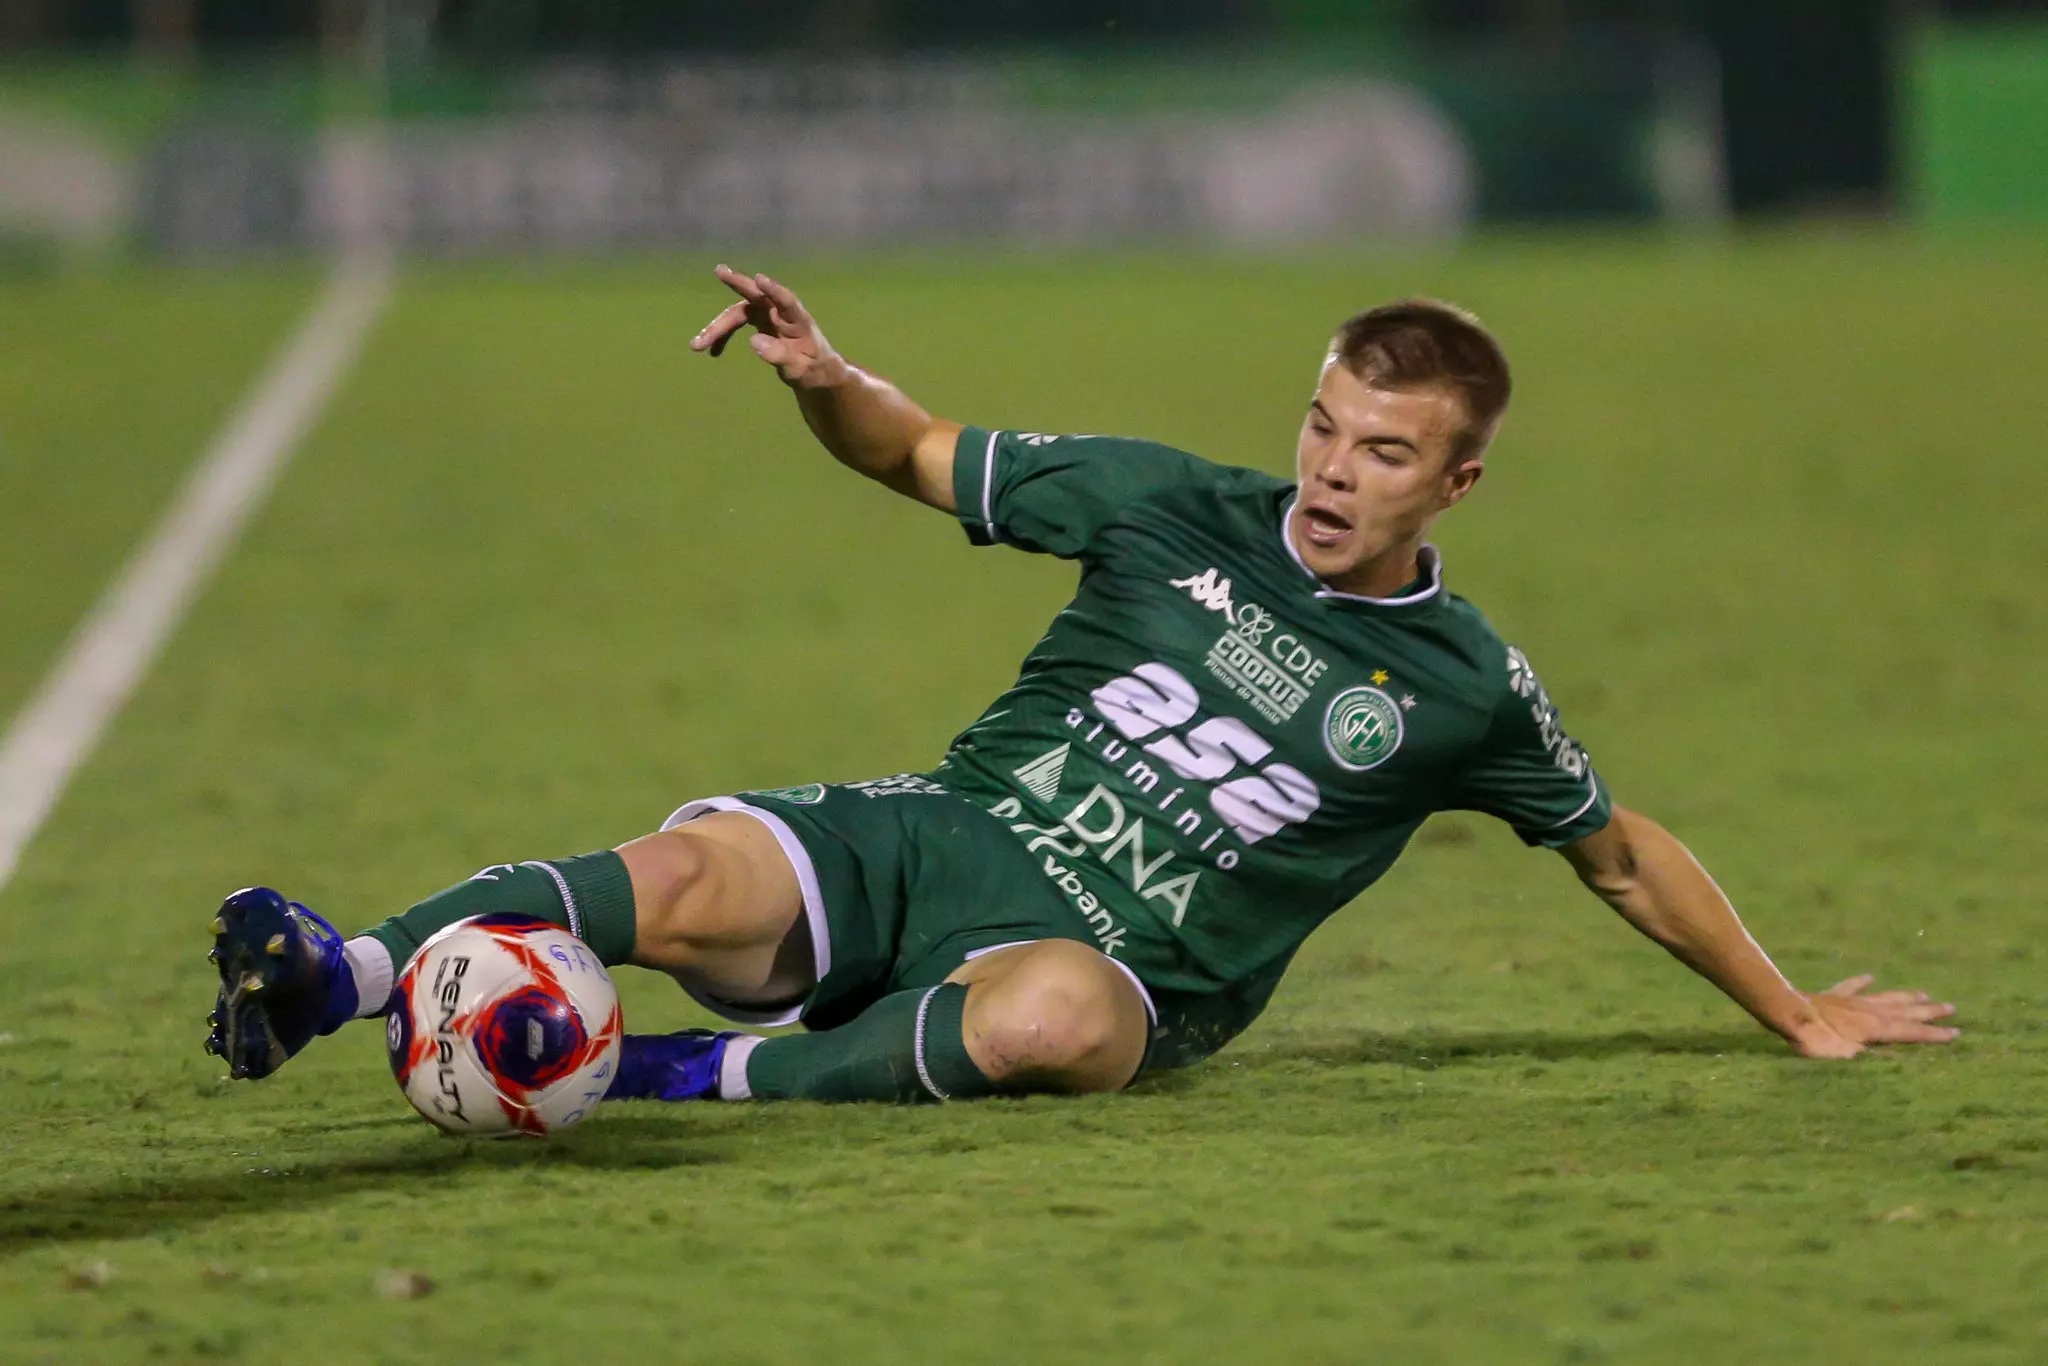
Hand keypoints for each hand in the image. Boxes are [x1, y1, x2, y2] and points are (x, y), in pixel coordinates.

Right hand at [690, 264, 837, 386]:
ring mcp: (768, 315)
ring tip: (697, 345)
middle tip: (720, 271)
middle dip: (738, 283)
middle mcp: (781, 312)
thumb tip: (754, 341)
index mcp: (798, 321)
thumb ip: (781, 356)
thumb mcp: (801, 371)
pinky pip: (736, 323)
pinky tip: (713, 352)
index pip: (787, 301)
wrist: (814, 372)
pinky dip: (723, 336)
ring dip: (719, 326)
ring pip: (739, 312)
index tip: (760, 279)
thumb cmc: (814, 370)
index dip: (774, 290)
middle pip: (757, 295)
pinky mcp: (759, 322)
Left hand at [1788, 975, 1959, 1058]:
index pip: (1910, 1032)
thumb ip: (1864, 1056)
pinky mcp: (1834, 996)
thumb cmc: (1812, 1040)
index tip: (1956, 1033)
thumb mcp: (1842, 1055)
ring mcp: (1851, 1001)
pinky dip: (1861, 982)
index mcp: (1873, 1028)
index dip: (1933, 1034)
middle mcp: (1868, 1011)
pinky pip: (1851, 987)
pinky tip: (1869, 976)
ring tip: (1923, 994)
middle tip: (1952, 1007)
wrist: (1786, 1012)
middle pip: (1904, 1011)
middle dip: (1928, 1012)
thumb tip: (1885, 1061)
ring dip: (1904, 996)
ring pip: (1884, 997)